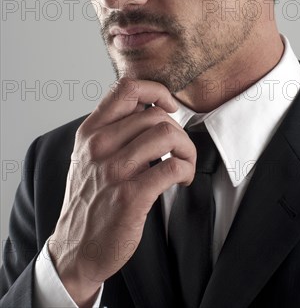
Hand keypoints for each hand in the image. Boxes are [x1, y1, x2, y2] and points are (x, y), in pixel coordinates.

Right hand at [48, 79, 195, 307]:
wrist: (75, 249)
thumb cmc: (89, 199)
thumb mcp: (89, 155)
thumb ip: (114, 129)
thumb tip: (151, 109)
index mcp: (91, 131)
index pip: (127, 88)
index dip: (157, 91)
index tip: (169, 107)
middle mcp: (99, 146)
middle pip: (156, 114)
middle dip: (179, 131)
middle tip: (180, 150)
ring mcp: (113, 170)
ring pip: (167, 135)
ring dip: (187, 149)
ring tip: (184, 164)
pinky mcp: (130, 196)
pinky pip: (171, 167)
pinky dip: (186, 169)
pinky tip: (183, 179)